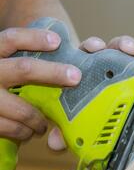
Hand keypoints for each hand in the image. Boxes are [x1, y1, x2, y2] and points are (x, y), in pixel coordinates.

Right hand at [0, 28, 80, 142]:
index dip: (34, 38)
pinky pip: (8, 127)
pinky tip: (29, 131)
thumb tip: (89, 47)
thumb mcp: (5, 64)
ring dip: (39, 116)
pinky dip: (22, 131)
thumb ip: (34, 57)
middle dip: (52, 73)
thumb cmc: (0, 81)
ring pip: (21, 107)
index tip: (58, 41)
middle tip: (76, 77)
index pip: (11, 39)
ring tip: (47, 122)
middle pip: (23, 68)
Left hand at [48, 35, 133, 150]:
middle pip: (111, 47)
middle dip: (120, 44)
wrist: (102, 120)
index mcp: (84, 68)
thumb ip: (63, 129)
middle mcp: (104, 63)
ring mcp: (122, 64)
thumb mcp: (72, 120)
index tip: (97, 47)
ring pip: (130, 51)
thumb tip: (55, 142)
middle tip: (127, 49)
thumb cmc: (81, 114)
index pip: (87, 51)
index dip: (93, 45)